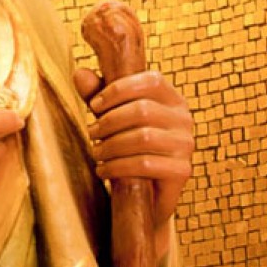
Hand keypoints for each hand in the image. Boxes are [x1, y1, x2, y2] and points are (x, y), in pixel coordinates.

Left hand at [74, 68, 193, 253]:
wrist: (145, 193)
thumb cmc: (128, 146)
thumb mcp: (111, 117)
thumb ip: (97, 94)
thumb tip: (80, 73)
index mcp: (171, 98)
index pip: (151, 80)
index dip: (119, 89)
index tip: (94, 105)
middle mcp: (184, 119)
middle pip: (143, 110)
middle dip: (109, 121)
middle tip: (91, 132)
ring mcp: (186, 145)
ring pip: (143, 137)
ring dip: (110, 145)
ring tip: (95, 151)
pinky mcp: (182, 171)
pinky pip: (145, 164)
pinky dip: (117, 167)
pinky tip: (103, 170)